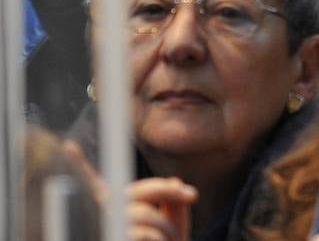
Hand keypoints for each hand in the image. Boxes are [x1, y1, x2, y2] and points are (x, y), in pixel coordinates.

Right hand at [65, 140, 196, 240]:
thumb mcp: (173, 229)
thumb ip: (173, 205)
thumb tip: (176, 183)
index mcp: (114, 212)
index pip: (95, 186)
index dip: (79, 166)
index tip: (68, 146)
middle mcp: (104, 221)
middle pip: (137, 192)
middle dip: (169, 191)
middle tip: (192, 194)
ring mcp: (108, 233)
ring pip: (146, 216)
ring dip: (167, 227)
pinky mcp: (113, 239)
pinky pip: (146, 234)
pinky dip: (161, 240)